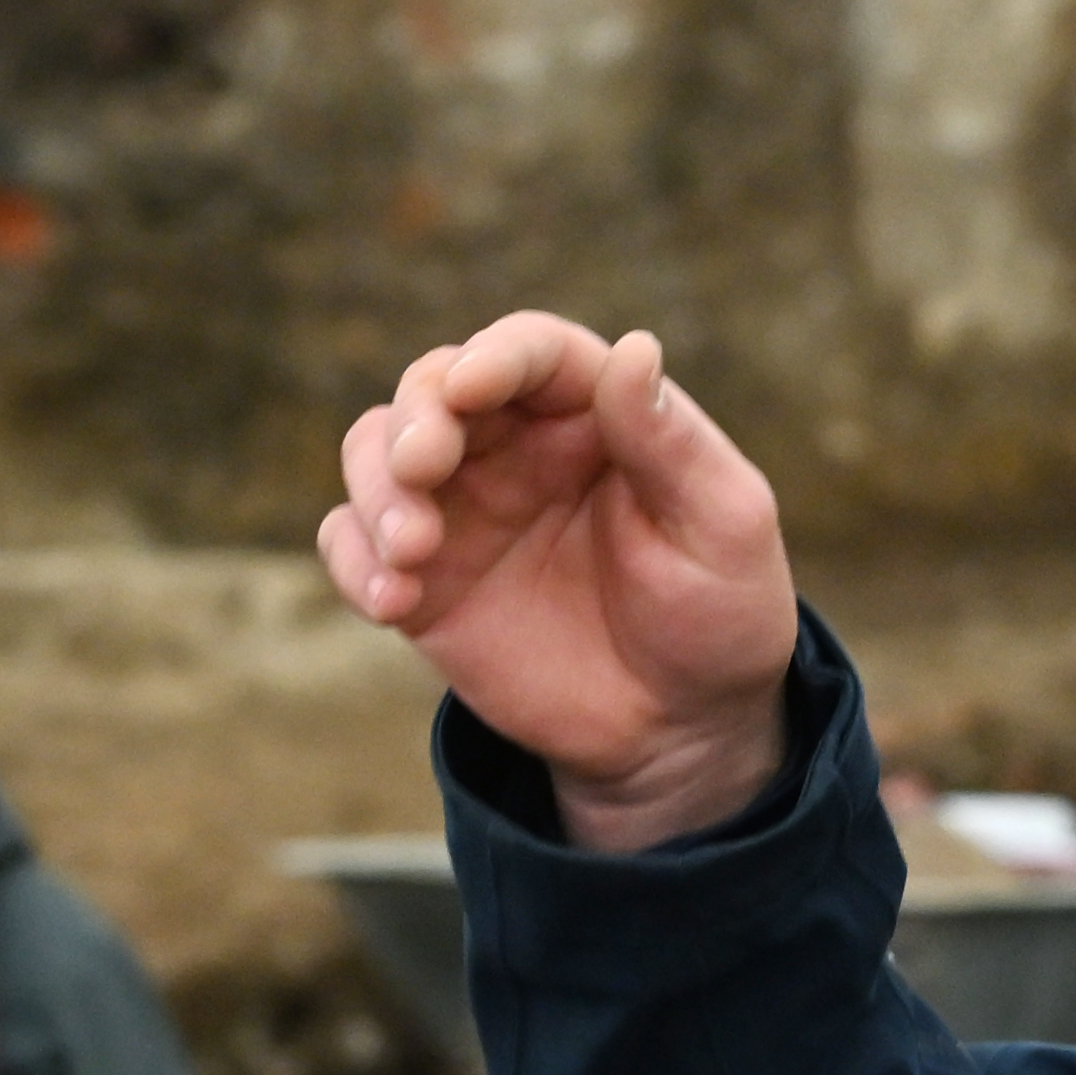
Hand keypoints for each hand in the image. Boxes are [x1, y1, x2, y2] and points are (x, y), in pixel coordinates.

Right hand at [319, 317, 804, 852]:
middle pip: (433, 388)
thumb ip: (672, 443)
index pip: (532, 352)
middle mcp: (517, 448)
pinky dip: (353, 559)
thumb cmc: (721, 613)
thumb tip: (633, 346)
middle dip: (415, 417)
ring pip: (376, 454)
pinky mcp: (424, 581)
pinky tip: (392, 600)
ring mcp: (463, 511)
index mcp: (595, 415)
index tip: (469, 386)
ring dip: (376, 487)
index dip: (496, 356)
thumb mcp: (724, 526)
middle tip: (423, 467)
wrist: (684, 728)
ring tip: (413, 547)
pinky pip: (351, 544)